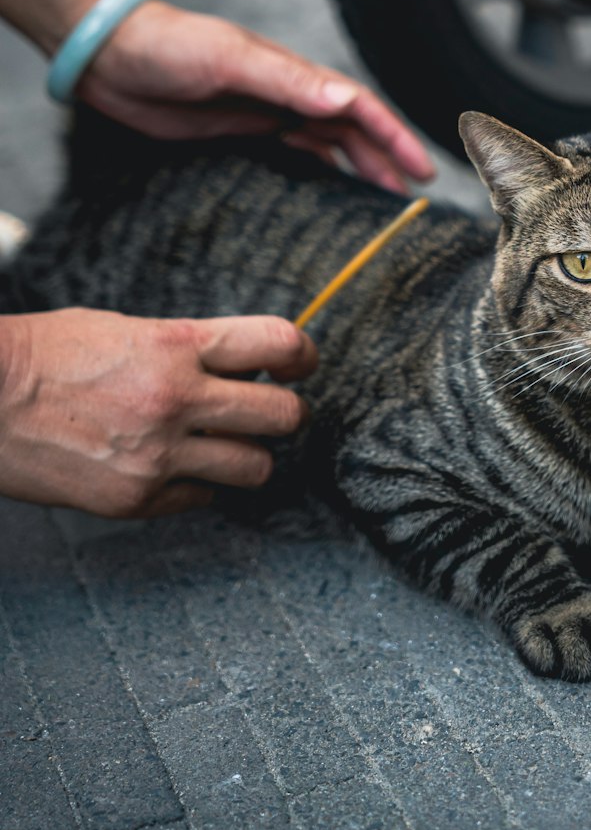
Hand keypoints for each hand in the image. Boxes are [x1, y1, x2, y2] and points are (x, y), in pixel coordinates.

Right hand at [0, 308, 317, 517]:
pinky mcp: (135, 499)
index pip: (276, 343)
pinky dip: (196, 485)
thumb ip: (186, 348)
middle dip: (288, 413)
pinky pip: (201, 498)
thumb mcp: (127, 330)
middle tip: (274, 411)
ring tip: (226, 445)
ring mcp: (157, 455)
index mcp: (175, 344)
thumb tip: (241, 365)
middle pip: (284, 415)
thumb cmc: (49, 354)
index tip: (302, 363)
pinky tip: (171, 467)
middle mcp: (176, 399)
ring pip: (256, 467)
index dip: (302, 354)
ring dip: (250, 456)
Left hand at [78, 0, 434, 193]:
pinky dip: (318, 172)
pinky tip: (328, 193)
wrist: (111, 55)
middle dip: (386, 159)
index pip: (359, 108)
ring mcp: (265, 113)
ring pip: (327, 145)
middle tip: (414, 196)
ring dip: (357, 168)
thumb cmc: (169, 46)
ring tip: (383, 201)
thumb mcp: (230, 60)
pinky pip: (293, 155)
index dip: (394, 137)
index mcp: (292, 75)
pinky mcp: (240, 132)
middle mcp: (286, 94)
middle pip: (351, 130)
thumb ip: (287, 81)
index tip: (422, 170)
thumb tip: (345, 101)